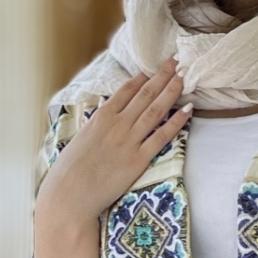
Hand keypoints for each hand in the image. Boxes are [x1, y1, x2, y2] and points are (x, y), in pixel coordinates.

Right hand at [35, 59, 191, 238]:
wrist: (70, 194)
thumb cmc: (70, 170)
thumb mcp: (81, 137)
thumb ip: (98, 124)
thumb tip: (108, 115)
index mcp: (100, 117)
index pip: (127, 89)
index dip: (144, 76)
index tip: (155, 66)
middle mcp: (117, 124)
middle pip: (145, 94)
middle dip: (162, 76)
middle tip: (176, 62)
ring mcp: (129, 141)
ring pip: (155, 110)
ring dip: (171, 92)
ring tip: (184, 78)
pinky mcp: (138, 160)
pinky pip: (161, 137)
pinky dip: (176, 122)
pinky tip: (187, 110)